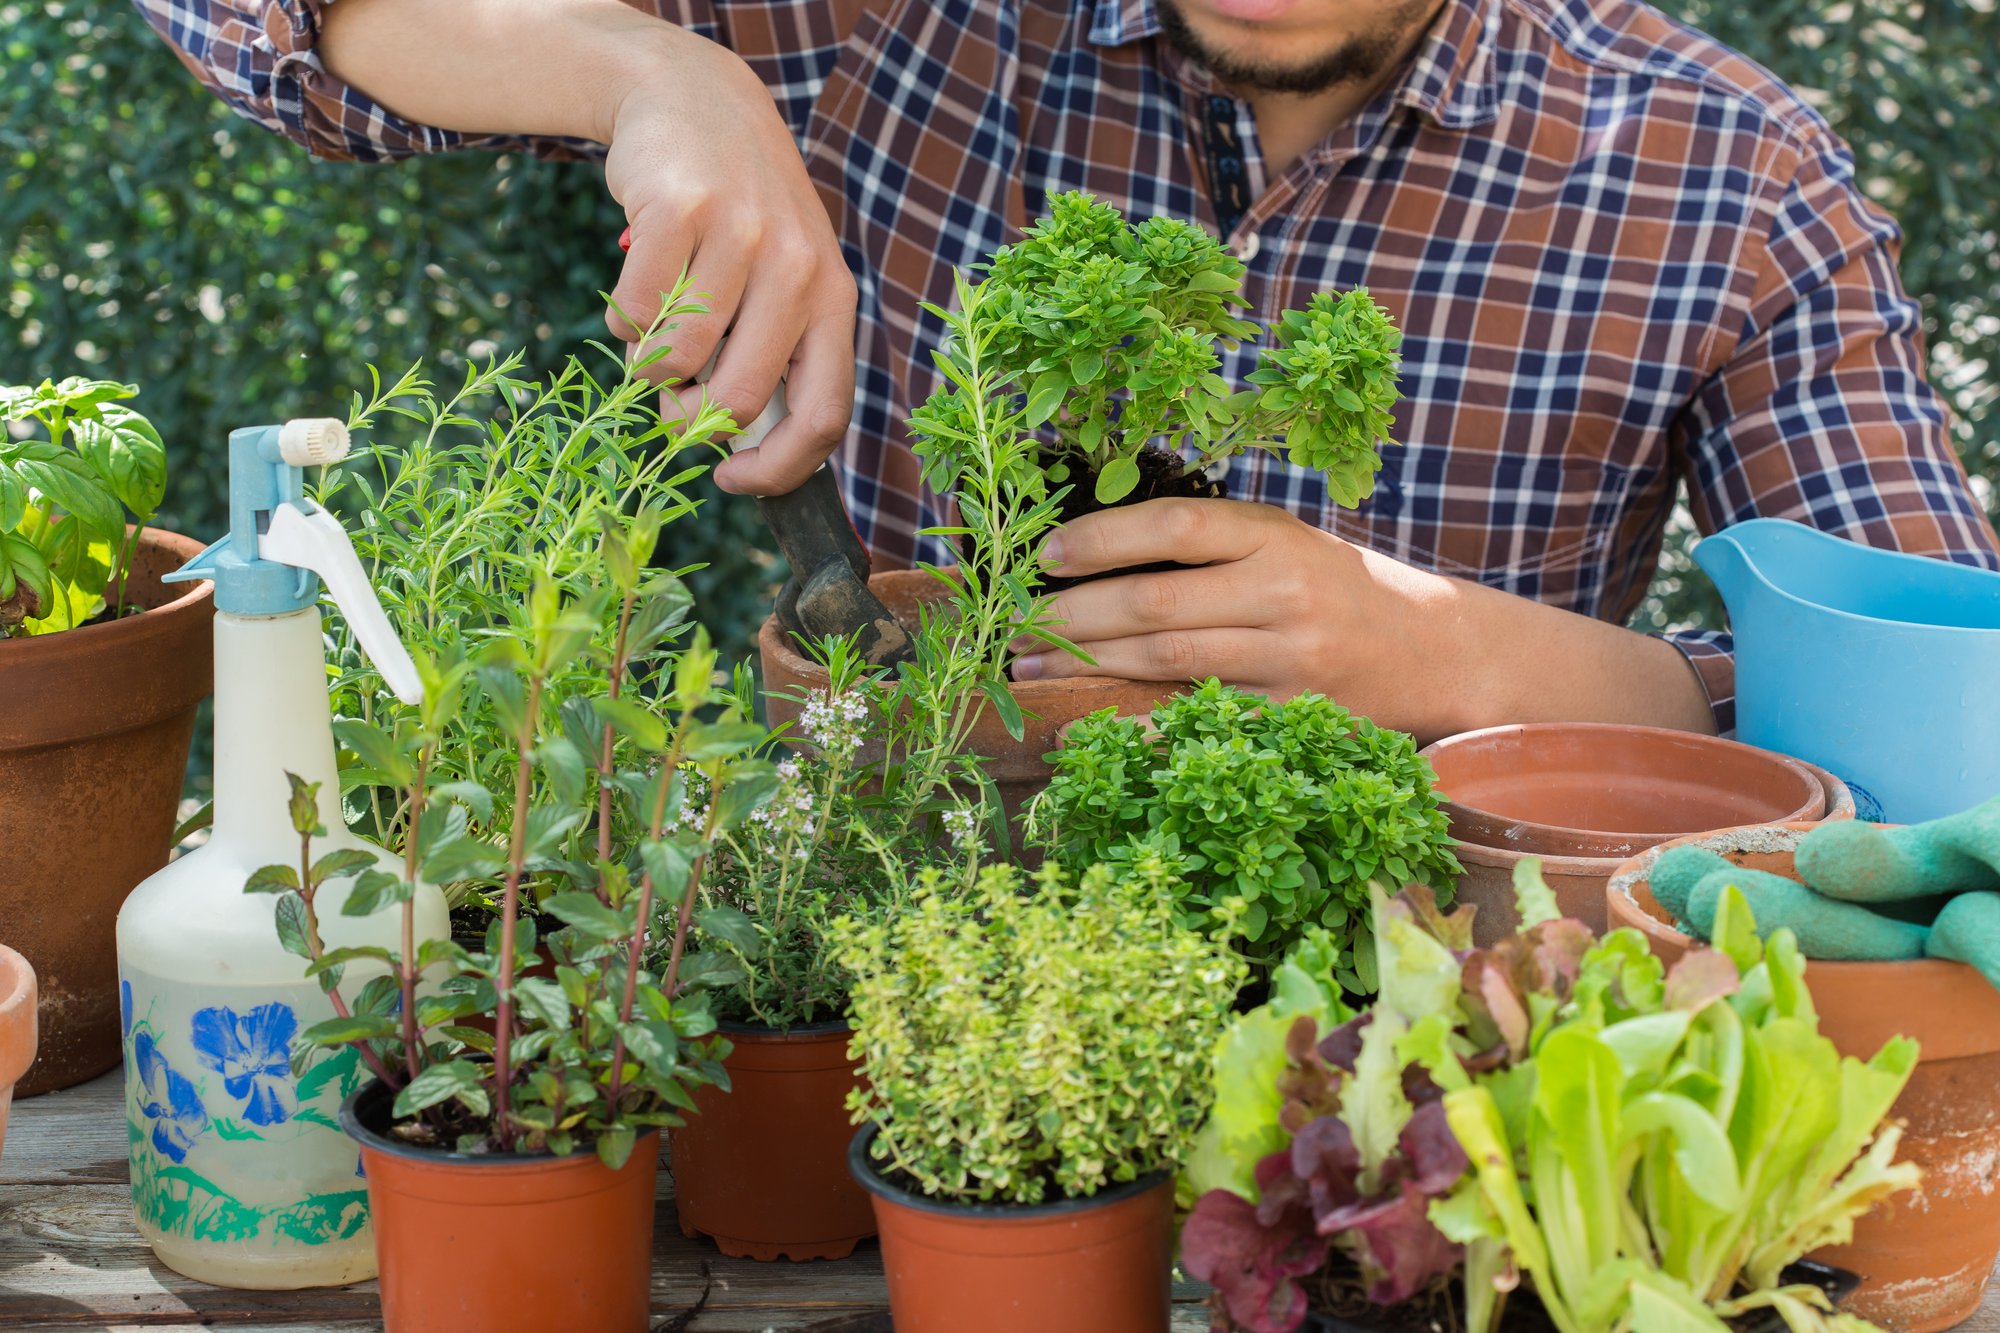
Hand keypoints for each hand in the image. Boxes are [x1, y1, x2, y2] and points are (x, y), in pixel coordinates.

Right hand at [602, 29, 855, 495]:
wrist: (693, 100)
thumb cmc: (740, 215)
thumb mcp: (783, 277)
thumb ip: (777, 354)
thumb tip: (743, 448)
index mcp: (832, 299)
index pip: (824, 414)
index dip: (776, 467)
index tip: (732, 478)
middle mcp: (798, 268)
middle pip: (741, 400)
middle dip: (691, 422)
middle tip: (671, 406)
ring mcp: (740, 235)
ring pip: (678, 359)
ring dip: (649, 367)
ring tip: (652, 333)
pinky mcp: (680, 210)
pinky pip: (634, 311)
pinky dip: (621, 320)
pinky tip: (633, 292)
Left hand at [1012, 499, 1439, 720]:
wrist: (1437, 651)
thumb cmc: (1338, 589)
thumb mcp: (1287, 543)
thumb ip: (1211, 543)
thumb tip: (1094, 550)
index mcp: (1276, 538)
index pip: (1175, 528)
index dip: (1101, 540)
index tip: (1045, 556)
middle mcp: (1283, 595)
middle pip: (1155, 603)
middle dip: (1072, 616)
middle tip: (1015, 626)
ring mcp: (1288, 662)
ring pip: (1167, 663)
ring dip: (1086, 667)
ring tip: (1029, 669)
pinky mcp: (1290, 719)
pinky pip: (1197, 721)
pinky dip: (1133, 727)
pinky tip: (1082, 726)